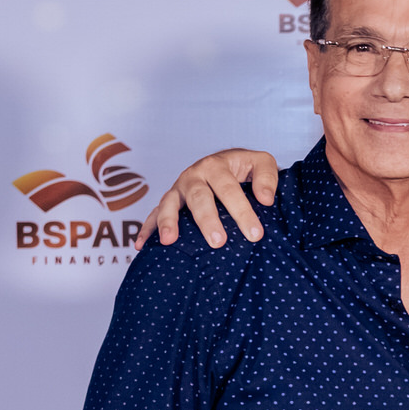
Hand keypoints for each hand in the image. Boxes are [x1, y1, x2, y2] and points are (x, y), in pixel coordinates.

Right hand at [134, 149, 281, 249]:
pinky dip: (147, 229)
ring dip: (168, 222)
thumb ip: (267, 177)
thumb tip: (265, 199)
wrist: (225, 163)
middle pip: (199, 197)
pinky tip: (141, 246)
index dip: (242, 211)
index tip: (255, 234)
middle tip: (218, 242)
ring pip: (169, 204)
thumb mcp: (261, 163)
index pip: (229, 189)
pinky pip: (153, 214)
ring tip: (170, 241)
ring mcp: (178, 189)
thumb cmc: (244, 168)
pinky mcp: (170, 201)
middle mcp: (194, 175)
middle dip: (207, 220)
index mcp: (216, 166)